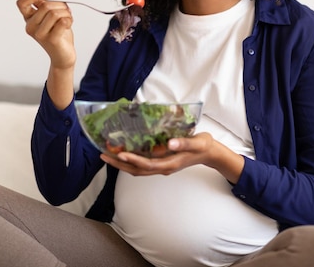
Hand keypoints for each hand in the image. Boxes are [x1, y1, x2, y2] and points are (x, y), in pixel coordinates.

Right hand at [15, 0, 75, 70]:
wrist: (63, 55)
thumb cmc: (57, 34)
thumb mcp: (48, 16)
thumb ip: (39, 3)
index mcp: (28, 19)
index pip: (21, 3)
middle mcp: (31, 27)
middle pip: (45, 5)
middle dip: (60, 5)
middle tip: (66, 11)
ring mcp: (40, 34)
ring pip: (55, 13)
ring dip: (66, 13)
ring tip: (67, 18)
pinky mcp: (51, 39)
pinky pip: (62, 21)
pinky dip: (69, 20)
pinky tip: (68, 25)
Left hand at [100, 133, 244, 182]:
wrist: (210, 153)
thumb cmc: (203, 146)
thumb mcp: (197, 142)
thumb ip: (184, 142)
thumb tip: (169, 143)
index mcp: (170, 163)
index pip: (147, 164)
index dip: (133, 160)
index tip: (120, 154)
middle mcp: (163, 168)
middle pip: (137, 170)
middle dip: (119, 164)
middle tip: (103, 155)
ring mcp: (161, 167)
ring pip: (138, 170)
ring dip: (122, 164)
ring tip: (107, 155)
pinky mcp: (161, 163)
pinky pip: (142, 166)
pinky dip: (130, 162)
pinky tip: (123, 154)